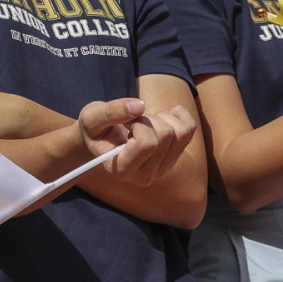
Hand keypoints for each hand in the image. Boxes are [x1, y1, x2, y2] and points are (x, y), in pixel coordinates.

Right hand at [75, 98, 194, 185]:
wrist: (102, 140)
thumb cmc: (95, 130)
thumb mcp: (92, 117)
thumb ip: (111, 112)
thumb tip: (140, 106)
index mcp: (122, 169)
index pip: (148, 142)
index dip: (139, 123)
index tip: (126, 124)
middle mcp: (145, 175)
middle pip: (165, 135)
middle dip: (148, 119)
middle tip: (132, 123)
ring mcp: (161, 169)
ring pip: (180, 132)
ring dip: (160, 118)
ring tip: (142, 124)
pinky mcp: (172, 158)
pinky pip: (189, 129)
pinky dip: (178, 115)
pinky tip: (161, 118)